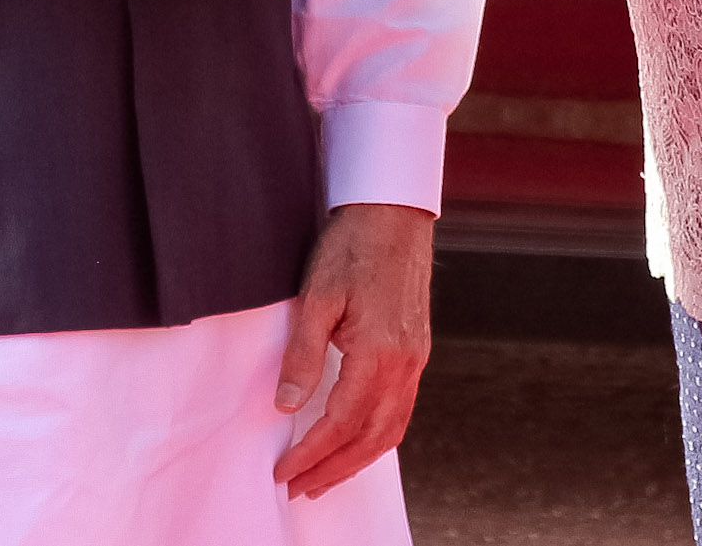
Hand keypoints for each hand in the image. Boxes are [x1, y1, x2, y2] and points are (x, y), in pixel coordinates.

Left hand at [274, 201, 433, 499]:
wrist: (394, 213)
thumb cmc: (354, 247)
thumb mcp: (317, 297)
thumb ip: (302, 355)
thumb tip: (286, 407)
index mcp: (380, 352)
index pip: (341, 423)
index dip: (311, 454)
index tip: (283, 472)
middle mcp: (406, 362)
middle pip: (371, 437)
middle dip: (334, 469)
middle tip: (300, 488)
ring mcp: (417, 358)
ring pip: (392, 428)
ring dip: (358, 459)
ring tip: (325, 476)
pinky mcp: (418, 350)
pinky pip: (402, 408)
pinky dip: (378, 436)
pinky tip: (357, 439)